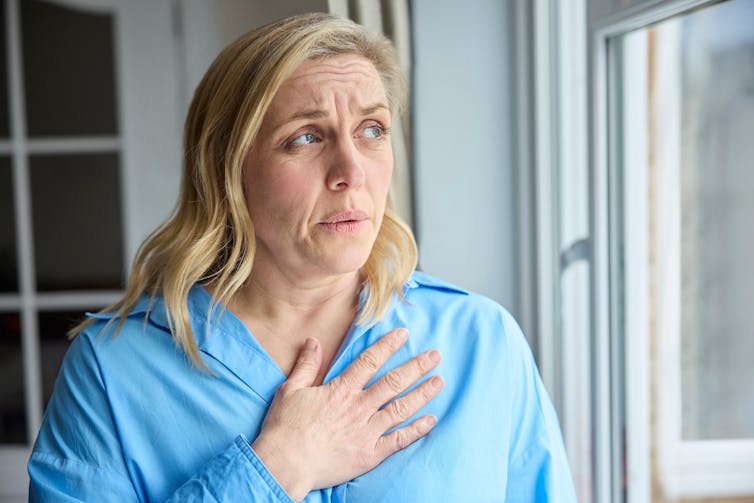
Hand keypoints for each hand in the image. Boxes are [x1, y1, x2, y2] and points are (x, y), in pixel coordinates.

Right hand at [251, 328, 443, 500]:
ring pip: (401, 408)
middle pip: (394, 382)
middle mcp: (358, 407)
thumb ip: (306, 365)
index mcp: (341, 390)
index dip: (389, 346)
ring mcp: (366, 431)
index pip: (370, 361)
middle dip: (417, 367)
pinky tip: (431, 420)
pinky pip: (398, 440)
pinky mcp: (369, 453)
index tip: (405, 335)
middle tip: (435, 356)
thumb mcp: (290, 389)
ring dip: (422, 393)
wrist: (285, 464)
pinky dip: (416, 430)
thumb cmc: (285, 428)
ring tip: (439, 381)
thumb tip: (313, 341)